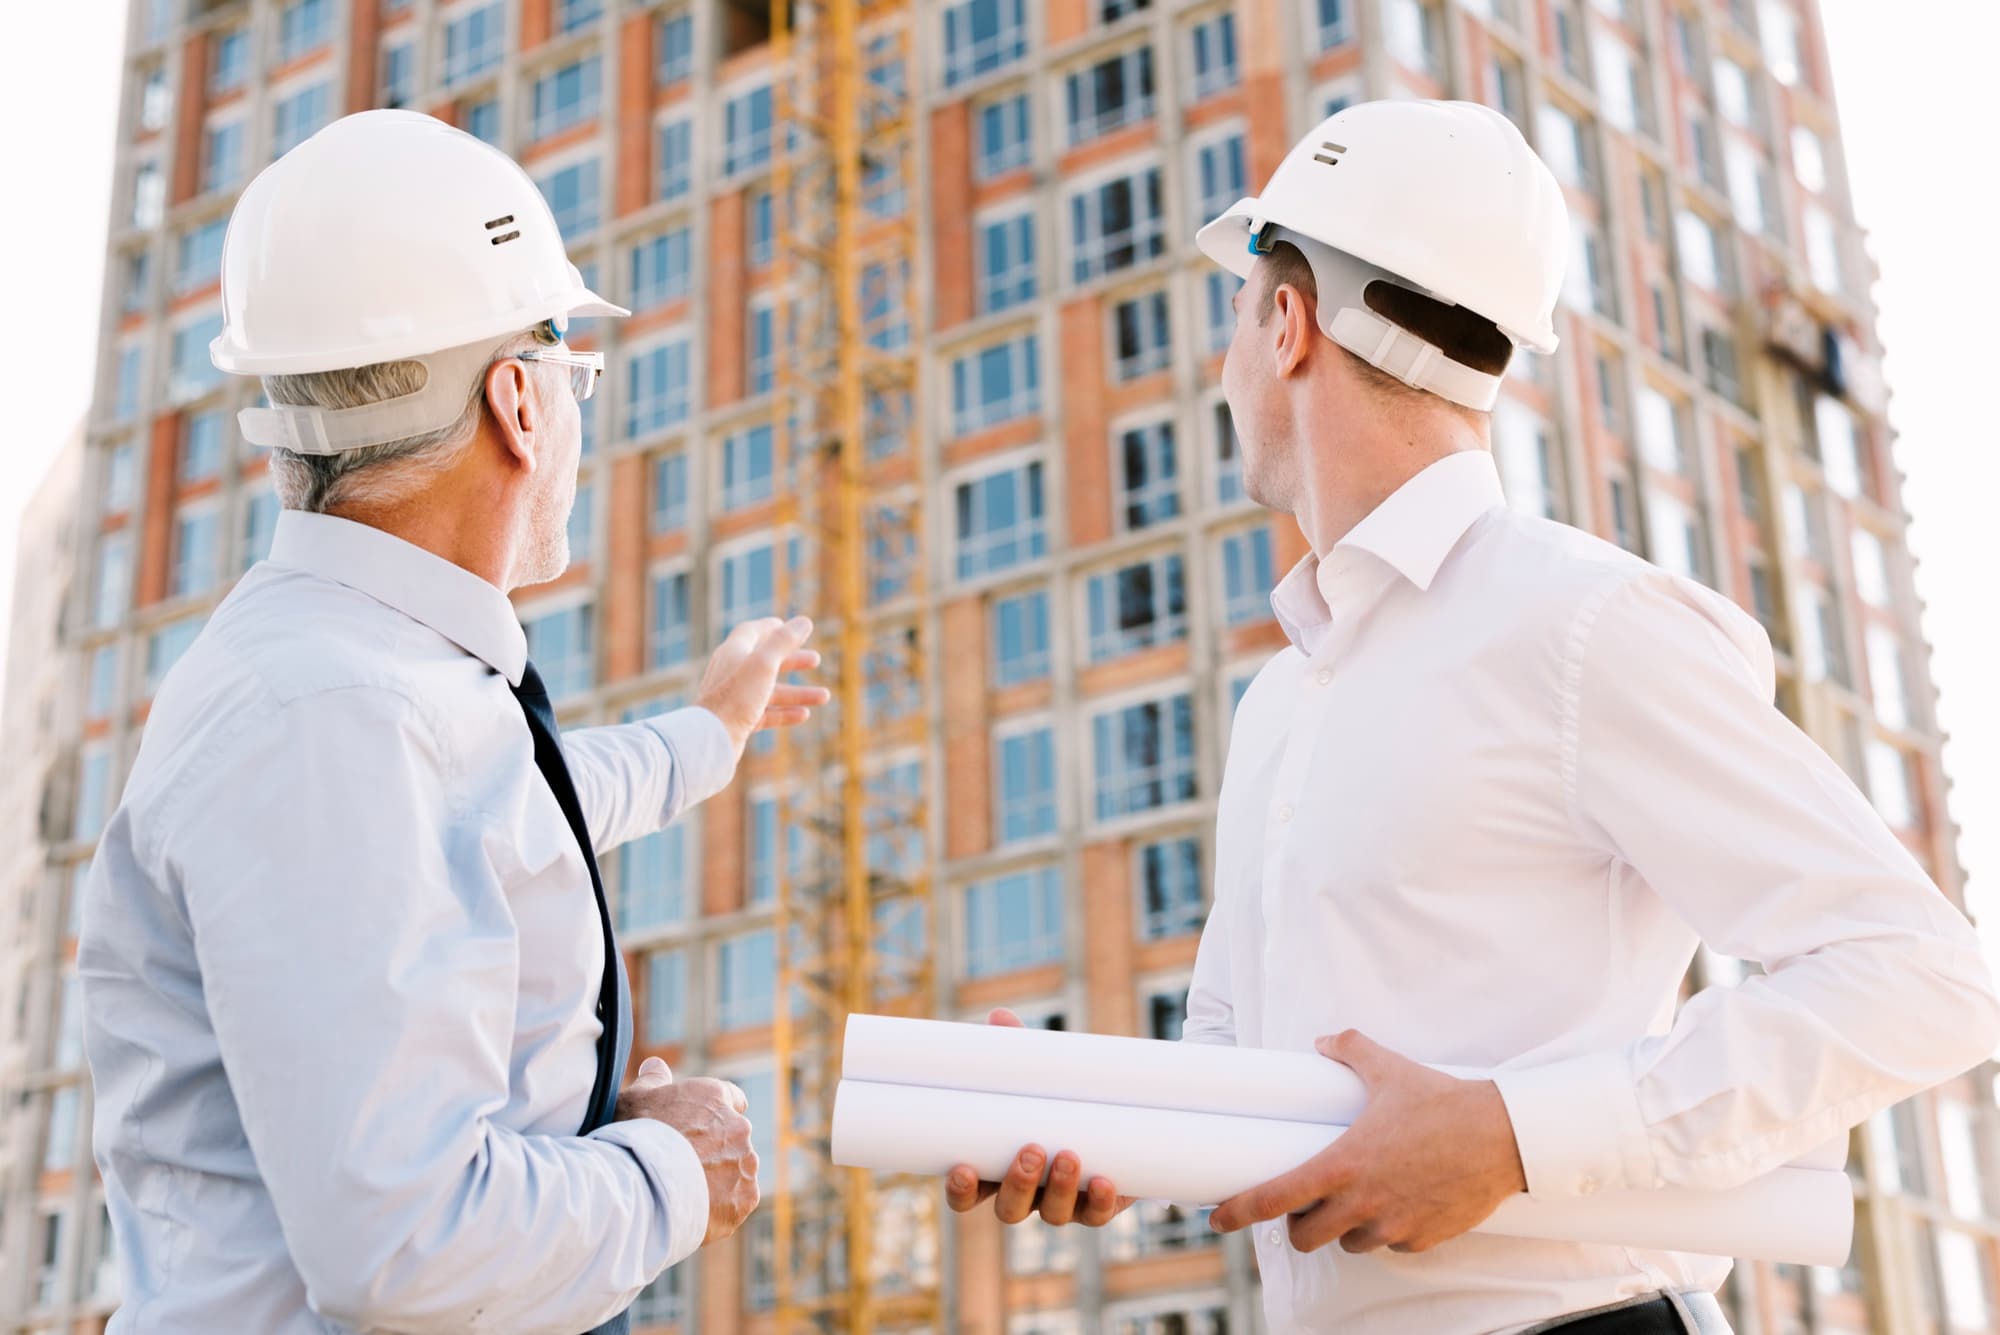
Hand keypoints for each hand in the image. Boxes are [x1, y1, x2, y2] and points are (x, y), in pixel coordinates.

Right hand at [614, 1057, 761, 1244]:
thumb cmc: (632, 1137)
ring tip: (688, 1193)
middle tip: (687, 1167)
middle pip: (733, 1138)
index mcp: (715, 1096)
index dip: (717, 1114)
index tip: (703, 1129)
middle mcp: (737, 1127)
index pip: (732, 1098)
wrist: (638, 1184)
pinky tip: (697, 1209)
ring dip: (722, 1178)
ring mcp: (744, 1163)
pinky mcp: (745, 1197)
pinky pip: (739, 1202)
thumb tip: (655, 1064)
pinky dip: (723, 1207)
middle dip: (717, 1150)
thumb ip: (652, 1080)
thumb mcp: (634, 1098)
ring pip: (738, 1170)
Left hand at [696, 617, 831, 756]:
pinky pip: (766, 714)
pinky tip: (804, 715)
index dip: (772, 628)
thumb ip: (784, 641)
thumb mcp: (764, 663)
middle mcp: (732, 673)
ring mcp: (735, 698)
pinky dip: (785, 713)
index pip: (752, 632)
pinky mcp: (738, 721)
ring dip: (797, 692)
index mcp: (733, 653)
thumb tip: (805, 621)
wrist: (711, 739)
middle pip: (765, 661)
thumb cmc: (735, 698)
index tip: (792, 627)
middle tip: (816, 660)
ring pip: (770, 691)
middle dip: (792, 660)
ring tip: (824, 696)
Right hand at [943, 1009, 1135, 1227]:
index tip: (963, 1169)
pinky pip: (1096, 1215)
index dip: (960, 1190)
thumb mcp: (1037, 1072)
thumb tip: (1000, 1017)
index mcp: (997, 1169)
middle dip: (1018, 1185)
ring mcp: (1063, 1203)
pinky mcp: (1099, 1204)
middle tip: (1031, 1149)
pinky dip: (1099, 1202)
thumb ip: (1016, 1050)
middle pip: (1009, 1210)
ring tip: (1068, 1153)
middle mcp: (1027, 1194)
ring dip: (1059, 1189)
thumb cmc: (1056, 1091)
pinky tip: (1103, 1181)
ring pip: (1053, 1215)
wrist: (1114, 1109)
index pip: (967, 1194)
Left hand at [1209, 1030, 1525, 1254]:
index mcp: (1343, 1164)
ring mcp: (1393, 1225)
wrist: (1503, 1136)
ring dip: (1344, 1228)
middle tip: (1306, 1202)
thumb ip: (1350, 1050)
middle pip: (1306, 1237)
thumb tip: (1325, 1041)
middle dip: (1300, 1223)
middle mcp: (1363, 1203)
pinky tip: (1395, 1204)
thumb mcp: (1389, 1068)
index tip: (1217, 1218)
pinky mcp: (1423, 1238)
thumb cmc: (1442, 1101)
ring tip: (1356, 1199)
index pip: (1275, 1197)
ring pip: (1348, 1244)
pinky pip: (1390, 1245)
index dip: (1240, 1211)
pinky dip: (1384, 1231)